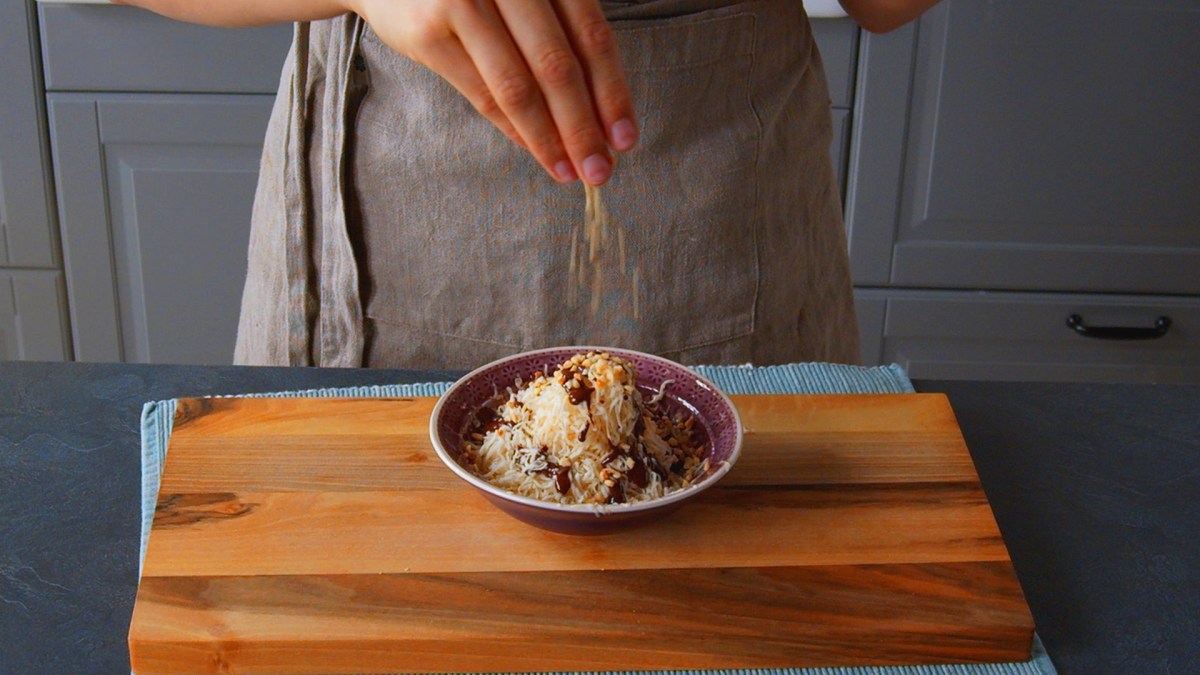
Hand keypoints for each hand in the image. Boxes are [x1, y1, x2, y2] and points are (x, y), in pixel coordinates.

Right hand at [352, 0, 638, 184]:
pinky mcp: (429, 31)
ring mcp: (464, 0)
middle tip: (601, 170)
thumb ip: (560, 32)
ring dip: (549, 138)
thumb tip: (602, 113)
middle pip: (557, 66)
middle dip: (583, 127)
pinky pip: (482, 92)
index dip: (612, 92)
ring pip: (518, 86)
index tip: (625, 138)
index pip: (591, 36)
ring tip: (570, 171)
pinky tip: (536, 151)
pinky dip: (514, 128)